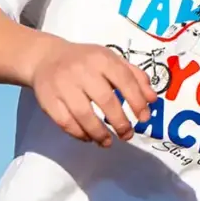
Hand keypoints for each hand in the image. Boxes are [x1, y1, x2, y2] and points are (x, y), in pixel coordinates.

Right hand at [28, 38, 157, 147]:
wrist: (46, 58)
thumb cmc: (86, 61)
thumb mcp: (111, 61)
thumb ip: (135, 77)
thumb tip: (152, 100)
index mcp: (102, 58)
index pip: (124, 80)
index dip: (137, 101)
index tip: (144, 118)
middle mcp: (82, 70)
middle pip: (105, 100)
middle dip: (120, 122)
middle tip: (127, 135)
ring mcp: (62, 85)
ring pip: (83, 115)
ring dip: (99, 133)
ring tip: (108, 142)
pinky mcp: (47, 99)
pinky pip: (65, 122)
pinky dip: (79, 134)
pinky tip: (89, 137)